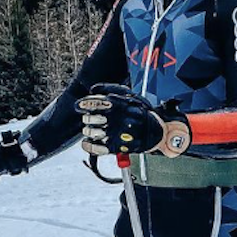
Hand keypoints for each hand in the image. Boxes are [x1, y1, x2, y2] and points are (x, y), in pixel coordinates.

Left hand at [75, 84, 190, 156]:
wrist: (157, 132)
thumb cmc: (141, 113)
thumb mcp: (130, 96)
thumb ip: (111, 89)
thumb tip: (94, 89)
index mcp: (121, 105)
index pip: (96, 103)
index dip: (84, 104)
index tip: (80, 105)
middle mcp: (118, 119)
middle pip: (90, 118)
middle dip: (88, 117)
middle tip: (90, 118)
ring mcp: (117, 134)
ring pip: (90, 132)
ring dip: (88, 130)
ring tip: (93, 129)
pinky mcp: (117, 147)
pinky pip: (95, 148)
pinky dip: (88, 144)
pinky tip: (88, 141)